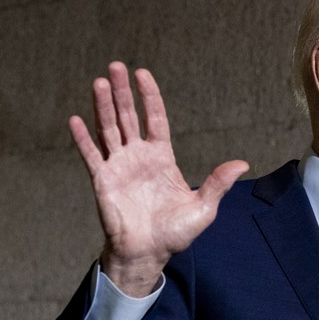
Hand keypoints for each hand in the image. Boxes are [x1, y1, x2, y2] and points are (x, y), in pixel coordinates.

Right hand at [70, 62, 248, 295]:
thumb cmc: (175, 233)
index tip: (142, 74)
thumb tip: (242, 163)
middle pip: (128, 117)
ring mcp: (119, 167)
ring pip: (108, 129)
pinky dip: (82, 138)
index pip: (154, 119)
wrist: (149, 253)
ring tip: (98, 82)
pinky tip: (75, 119)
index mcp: (162, 159)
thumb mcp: (204, 208)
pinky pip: (91, 155)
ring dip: (102, 106)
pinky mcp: (102, 181)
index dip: (149, 96)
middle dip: (122, 92)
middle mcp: (138, 157)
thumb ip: (218, 183)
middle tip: (115, 66)